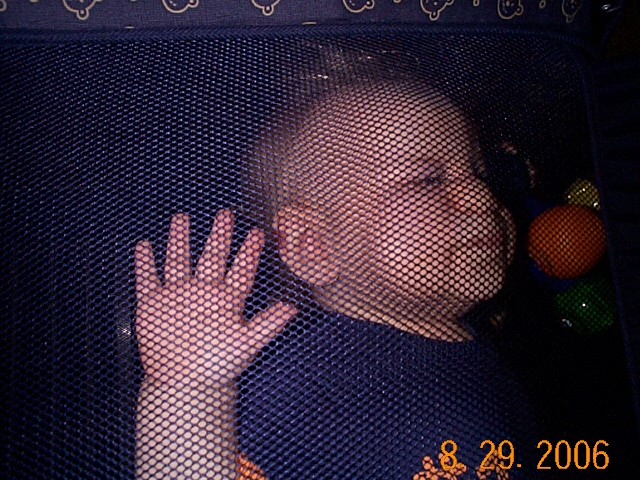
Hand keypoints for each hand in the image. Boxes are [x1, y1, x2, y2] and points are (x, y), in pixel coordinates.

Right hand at [134, 210, 296, 387]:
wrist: (185, 384)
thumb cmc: (218, 365)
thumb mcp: (247, 343)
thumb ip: (269, 324)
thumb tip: (295, 308)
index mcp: (226, 299)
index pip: (240, 270)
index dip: (249, 252)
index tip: (258, 233)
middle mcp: (202, 292)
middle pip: (211, 258)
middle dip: (219, 236)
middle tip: (226, 214)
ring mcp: (177, 297)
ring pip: (178, 261)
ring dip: (179, 240)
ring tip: (181, 218)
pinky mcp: (153, 306)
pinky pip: (147, 280)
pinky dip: (144, 264)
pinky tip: (144, 246)